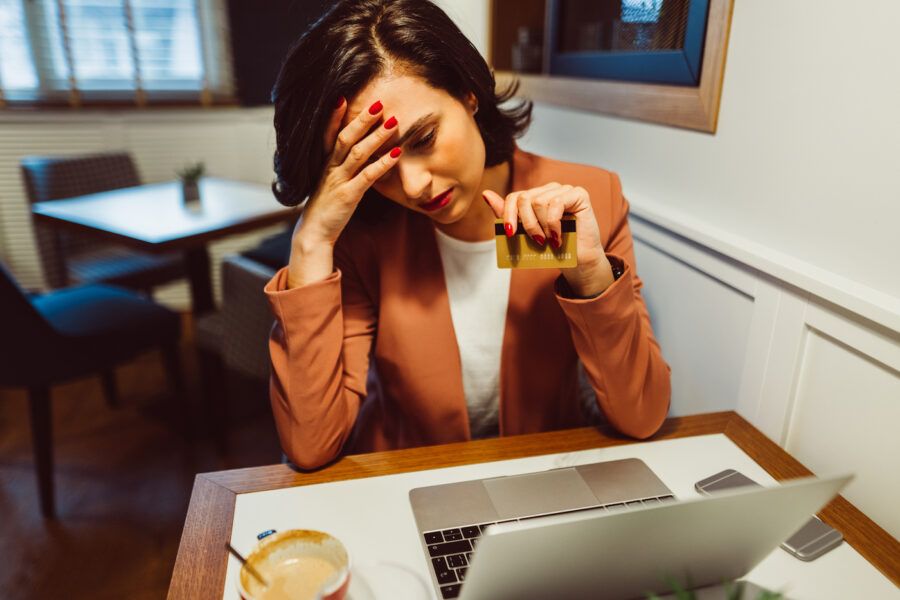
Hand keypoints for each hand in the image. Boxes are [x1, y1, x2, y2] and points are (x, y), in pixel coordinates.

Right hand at [294, 98, 402, 249]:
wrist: (314, 232)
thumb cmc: (326, 206)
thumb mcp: (331, 182)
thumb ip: (342, 168)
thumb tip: (361, 154)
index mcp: (325, 163)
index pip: (329, 134)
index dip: (334, 117)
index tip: (342, 97)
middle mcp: (330, 168)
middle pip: (345, 138)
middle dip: (362, 120)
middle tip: (378, 103)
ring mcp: (338, 181)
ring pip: (357, 153)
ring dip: (376, 136)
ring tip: (393, 122)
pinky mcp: (348, 195)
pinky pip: (368, 176)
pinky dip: (383, 163)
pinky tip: (398, 152)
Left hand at [482, 182, 614, 295]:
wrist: (578, 261)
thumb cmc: (552, 247)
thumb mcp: (525, 233)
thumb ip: (507, 214)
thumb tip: (485, 194)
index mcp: (536, 196)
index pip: (514, 197)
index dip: (509, 215)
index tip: (511, 234)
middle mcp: (550, 189)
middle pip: (525, 199)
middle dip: (527, 224)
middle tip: (537, 241)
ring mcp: (565, 190)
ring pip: (539, 202)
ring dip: (542, 226)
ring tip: (549, 241)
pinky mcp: (578, 194)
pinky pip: (556, 204)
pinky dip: (553, 224)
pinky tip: (557, 237)